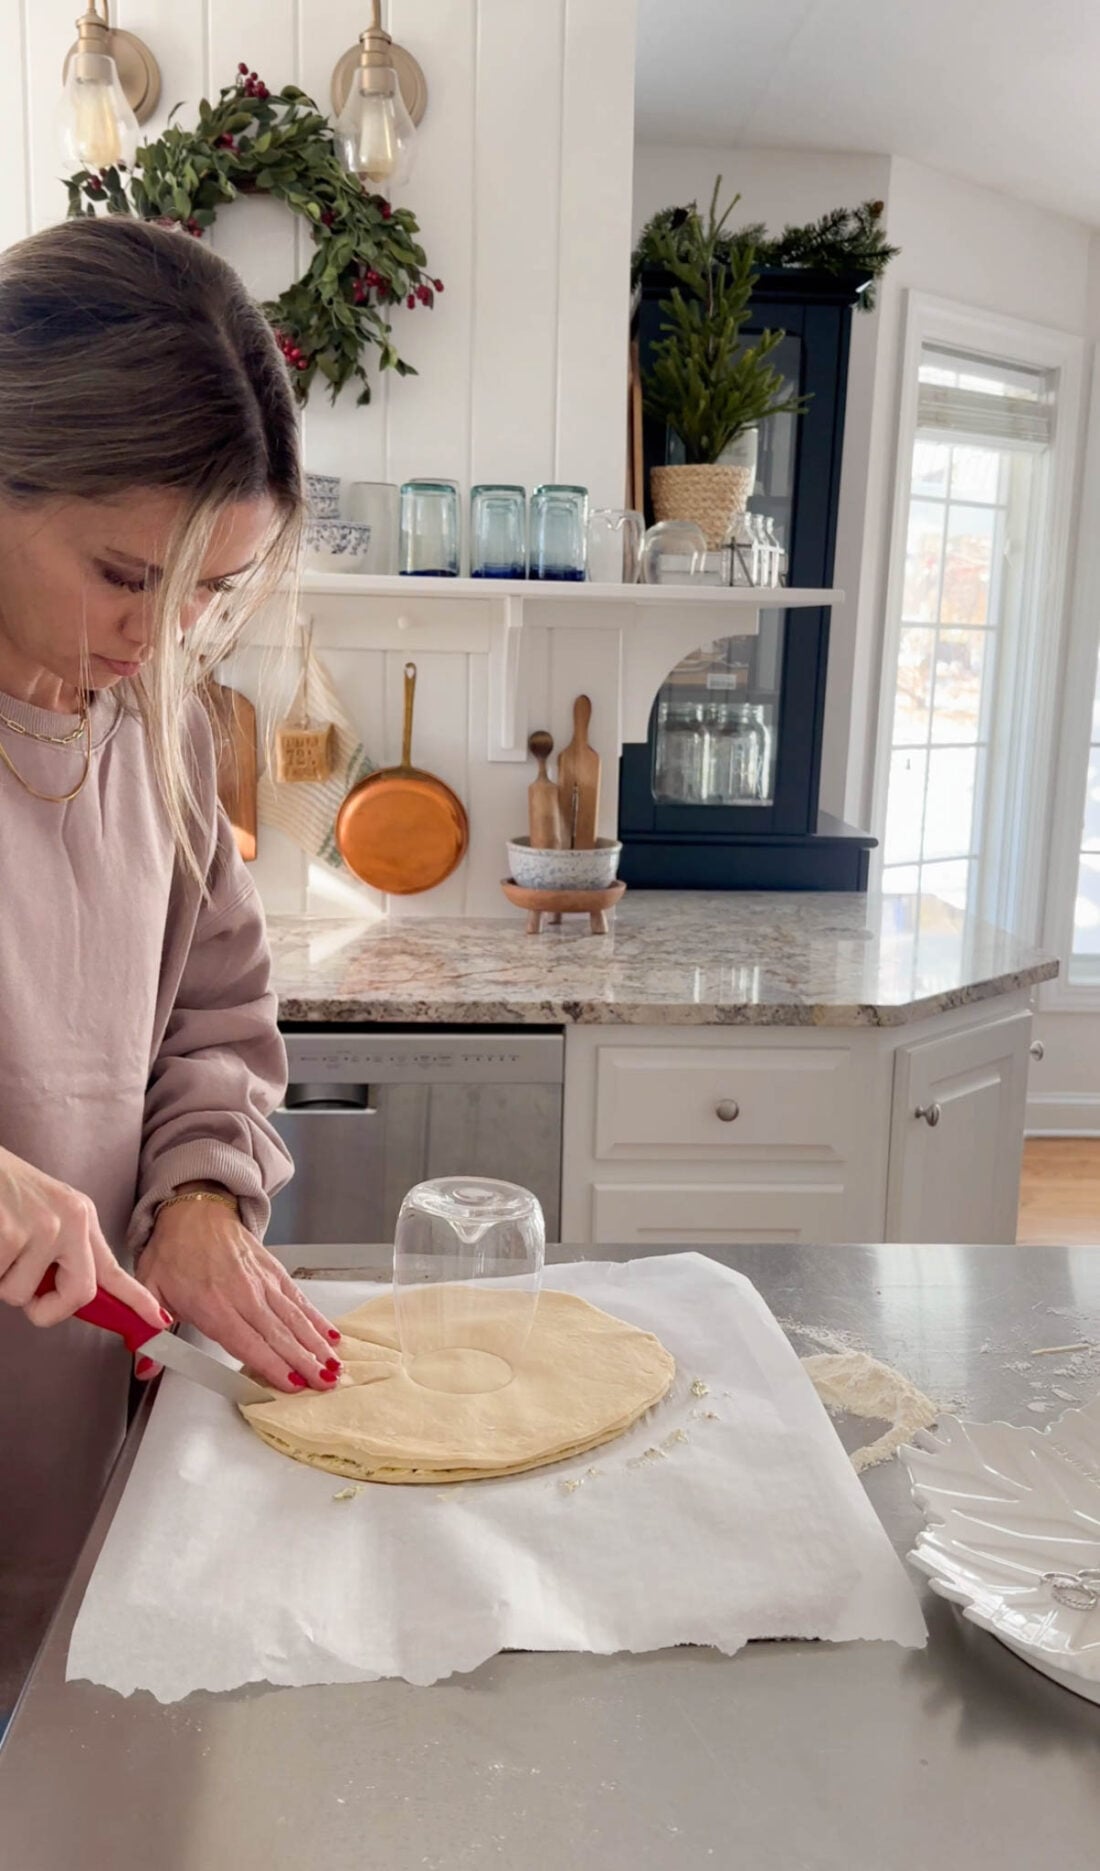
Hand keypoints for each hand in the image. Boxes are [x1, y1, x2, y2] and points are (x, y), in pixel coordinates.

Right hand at [0, 1145, 167, 1329]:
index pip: (112, 1267)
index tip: (159, 1320)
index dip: (137, 1299)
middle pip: (78, 1296)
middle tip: (22, 1287)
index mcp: (80, 1216)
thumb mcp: (45, 1211)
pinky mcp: (11, 1235)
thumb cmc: (1, 1190)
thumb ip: (62, 1251)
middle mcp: (71, 1221)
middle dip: (46, 1308)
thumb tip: (63, 1294)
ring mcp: (43, 1228)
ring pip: (21, 1295)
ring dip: (3, 1280)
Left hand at [137, 1199, 341, 1393]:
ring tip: (334, 1366)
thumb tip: (145, 1368)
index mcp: (213, 1303)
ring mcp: (263, 1282)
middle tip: (325, 1383)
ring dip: (316, 1344)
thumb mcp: (150, 1288)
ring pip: (295, 1319)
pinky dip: (317, 1318)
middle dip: (305, 1361)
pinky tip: (331, 1335)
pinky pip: (299, 1299)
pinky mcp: (275, 1272)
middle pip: (279, 1334)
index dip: (271, 1364)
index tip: (290, 1383)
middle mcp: (243, 1294)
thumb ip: (150, 1334)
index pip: (247, 1341)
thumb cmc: (173, 1250)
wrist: (195, 1210)